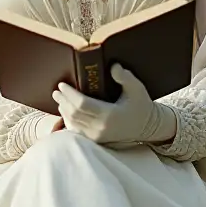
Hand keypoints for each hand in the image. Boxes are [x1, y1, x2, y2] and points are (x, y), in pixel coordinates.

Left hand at [52, 64, 175, 144]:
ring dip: (64, 110)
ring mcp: (98, 136)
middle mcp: (101, 128)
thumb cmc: (141, 105)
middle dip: (63, 101)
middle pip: (74, 114)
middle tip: (57, 90)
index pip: (82, 104)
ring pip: (73, 123)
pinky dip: (69, 120)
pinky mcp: (97, 140)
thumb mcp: (137, 88)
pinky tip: (67, 111)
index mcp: (110, 115)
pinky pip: (77, 130)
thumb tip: (113, 66)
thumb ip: (125, 77)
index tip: (62, 85)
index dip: (70, 94)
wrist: (148, 126)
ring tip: (60, 99)